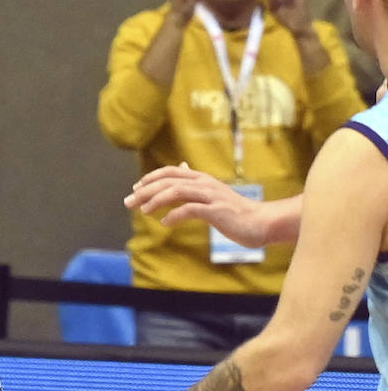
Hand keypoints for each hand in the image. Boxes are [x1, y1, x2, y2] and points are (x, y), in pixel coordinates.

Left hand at [125, 163, 267, 245]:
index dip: (151, 178)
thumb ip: (195, 182)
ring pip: (177, 191)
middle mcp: (205, 183)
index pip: (171, 172)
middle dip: (146, 190)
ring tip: (144, 211)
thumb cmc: (234, 211)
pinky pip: (190, 209)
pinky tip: (165, 223)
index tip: (135, 189)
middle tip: (128, 202)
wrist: (261, 222)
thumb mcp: (212, 192)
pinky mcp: (217, 210)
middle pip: (169, 181)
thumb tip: (182, 168)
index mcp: (202, 179)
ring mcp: (211, 196)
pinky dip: (175, 215)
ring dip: (156, 201)